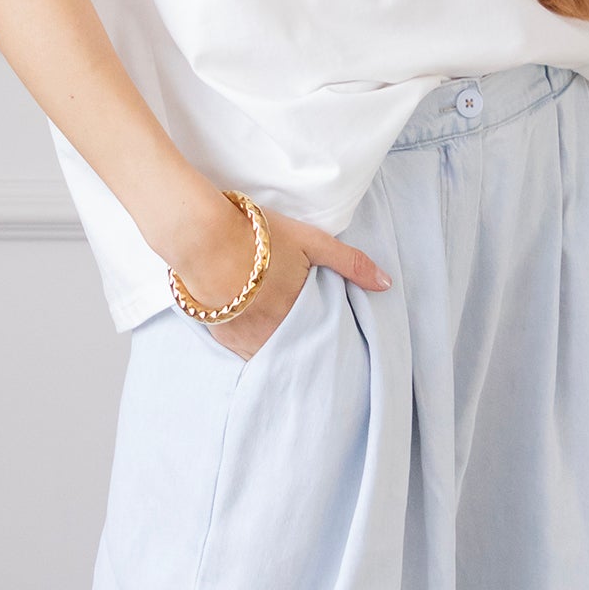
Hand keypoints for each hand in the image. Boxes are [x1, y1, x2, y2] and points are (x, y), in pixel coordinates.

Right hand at [166, 201, 389, 361]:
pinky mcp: (221, 336)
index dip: (330, 335)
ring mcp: (246, 337)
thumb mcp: (311, 241)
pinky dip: (254, 348)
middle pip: (299, 348)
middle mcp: (274, 331)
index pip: (324, 335)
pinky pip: (245, 353)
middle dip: (307, 347)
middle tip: (313, 344)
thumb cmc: (257, 234)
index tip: (336, 338)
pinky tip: (260, 337)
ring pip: (272, 355)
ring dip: (282, 349)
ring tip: (288, 342)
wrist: (202, 237)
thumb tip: (386, 284)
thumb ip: (350, 262)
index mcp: (300, 311)